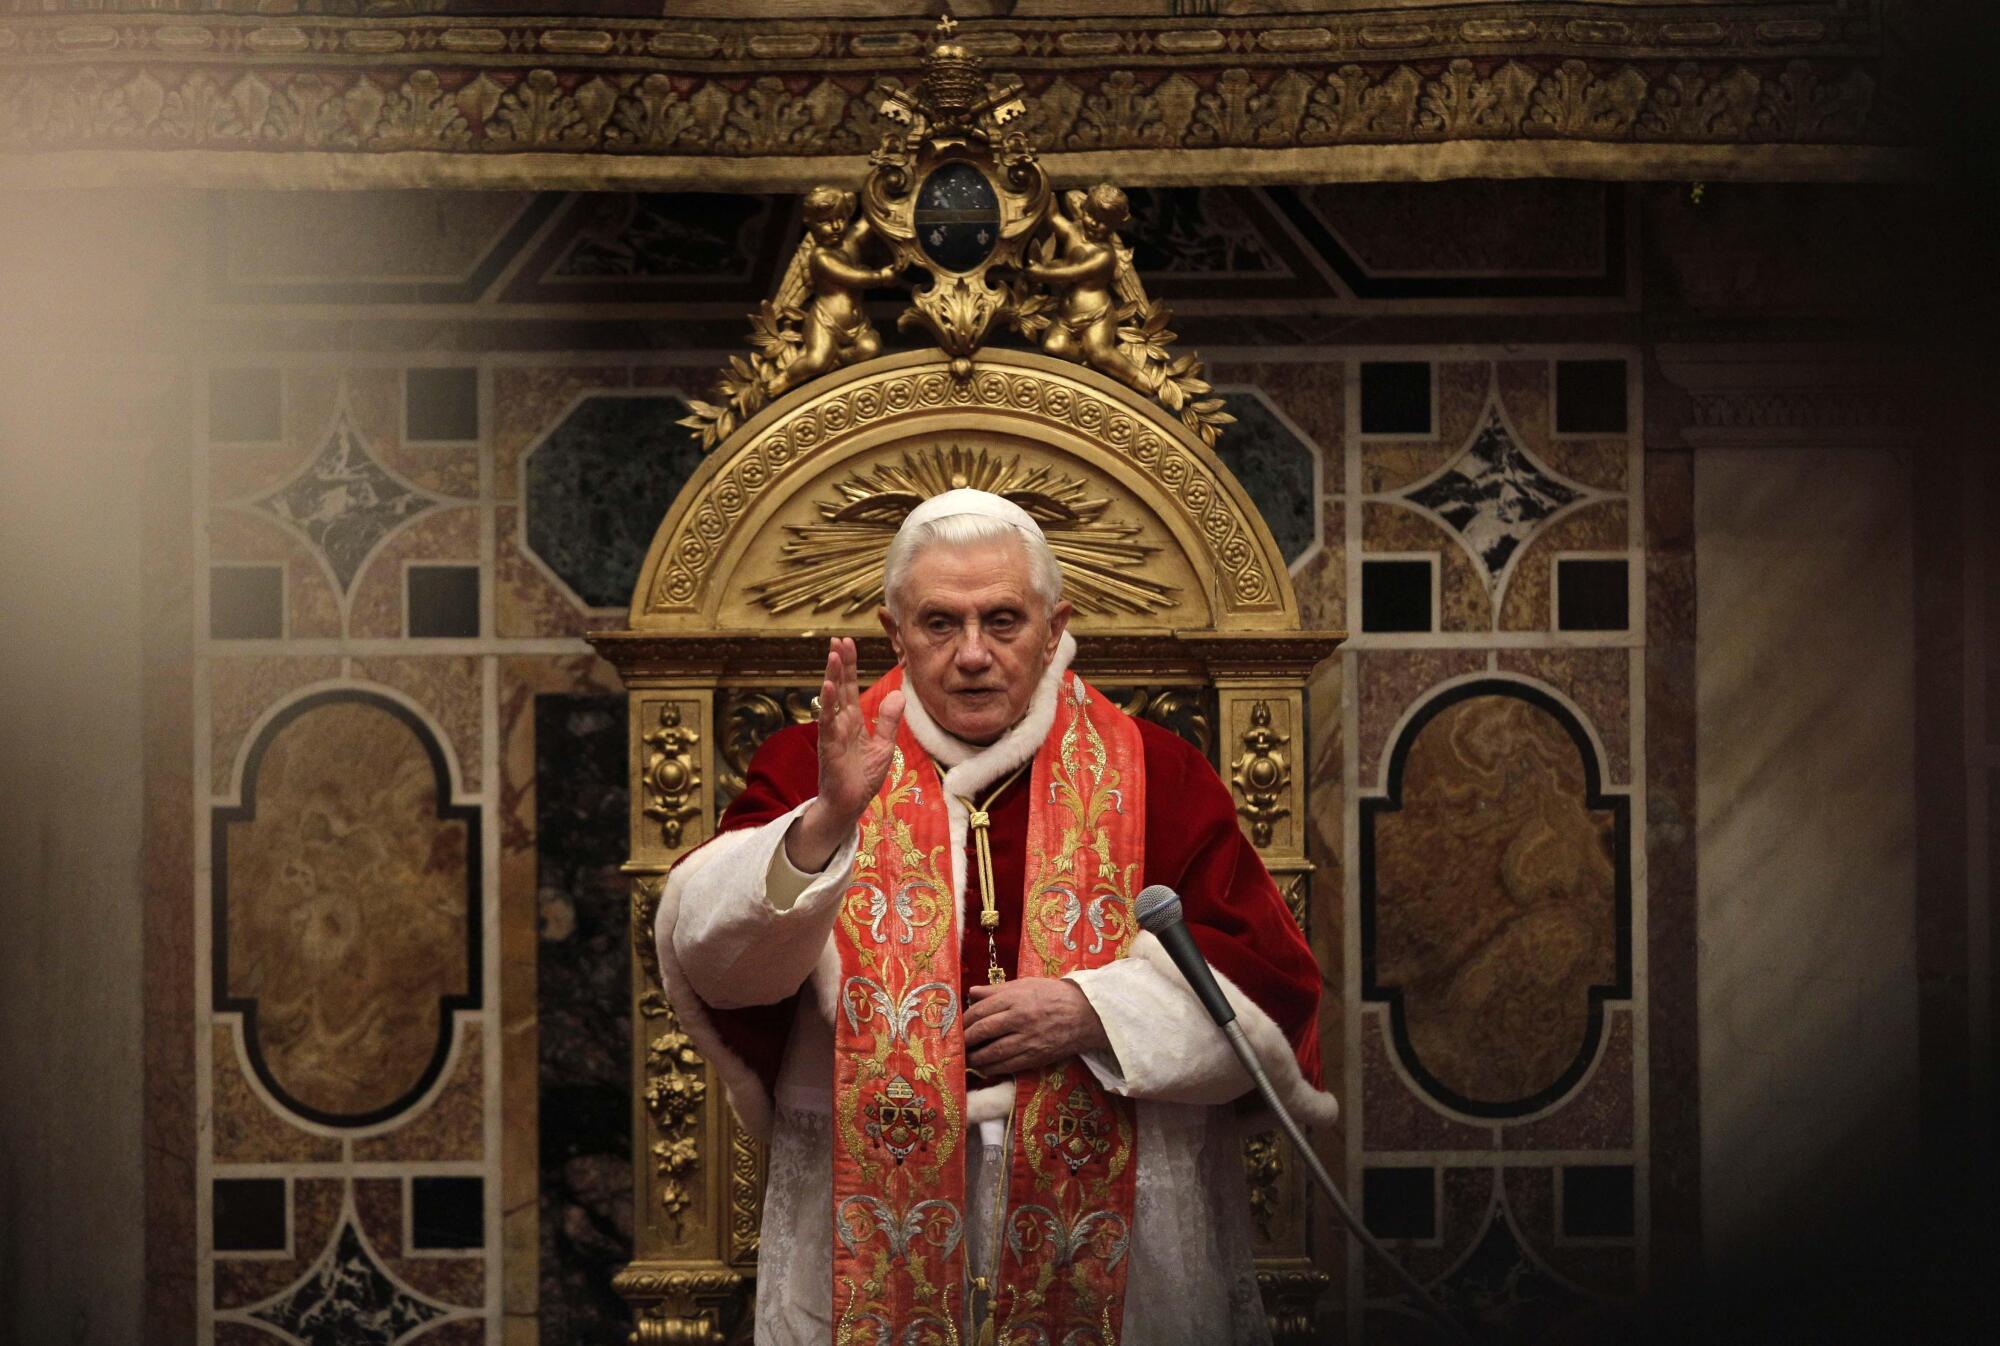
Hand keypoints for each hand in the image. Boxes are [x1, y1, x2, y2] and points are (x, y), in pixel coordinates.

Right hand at [784, 637, 903, 871]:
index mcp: (853, 721)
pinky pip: (828, 722)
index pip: (850, 687)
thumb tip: (898, 694)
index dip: (850, 665)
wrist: (850, 804)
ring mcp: (833, 733)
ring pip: (832, 700)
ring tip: (832, 654)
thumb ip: (888, 720)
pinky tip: (827, 686)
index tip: (848, 643)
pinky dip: (827, 704)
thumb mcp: (884, 745)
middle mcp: (841, 723)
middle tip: (837, 639)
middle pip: (840, 686)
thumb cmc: (863, 777)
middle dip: (839, 663)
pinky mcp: (830, 747)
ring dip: (832, 676)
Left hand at [962, 977, 1108, 1076]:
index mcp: (1015, 998)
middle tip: (956, 1045)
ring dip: (974, 1058)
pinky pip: (1007, 1066)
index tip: (956, 1026)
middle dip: (965, 1040)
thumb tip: (972, 992)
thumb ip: (997, 990)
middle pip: (983, 1031)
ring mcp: (1027, 1040)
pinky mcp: (1035, 1057)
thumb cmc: (1054, 995)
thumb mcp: (1025, 985)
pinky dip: (992, 1069)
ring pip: (992, 1053)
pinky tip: (983, 1068)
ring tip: (965, 1059)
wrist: (1086, 1014)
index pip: (980, 1010)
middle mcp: (1019, 1019)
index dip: (964, 1020)